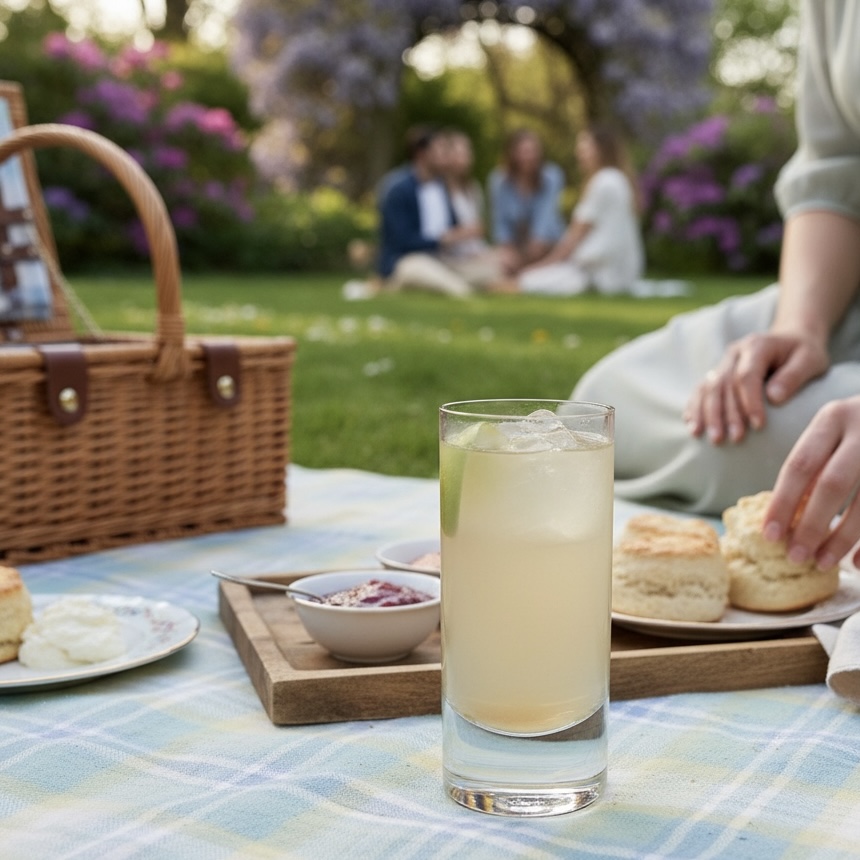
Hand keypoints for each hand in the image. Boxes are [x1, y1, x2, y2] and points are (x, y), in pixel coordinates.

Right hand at [683, 332, 829, 443]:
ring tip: (713, 439)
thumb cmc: (804, 353)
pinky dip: (695, 409)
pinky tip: (693, 426)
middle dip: (726, 414)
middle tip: (734, 439)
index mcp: (757, 346)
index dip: (749, 401)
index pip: (746, 375)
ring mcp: (723, 362)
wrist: (791, 339)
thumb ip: (794, 376)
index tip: (758, 425)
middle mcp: (735, 352)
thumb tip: (774, 398)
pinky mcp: (717, 372)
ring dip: (708, 415)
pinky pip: (701, 390)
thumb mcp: (811, 360)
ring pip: (708, 388)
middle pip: (723, 384)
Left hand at [764, 396, 859, 569]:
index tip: (769, 535)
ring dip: (842, 538)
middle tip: (795, 556)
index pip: (800, 465)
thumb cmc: (857, 427)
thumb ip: (812, 464)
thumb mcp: (831, 431)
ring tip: (822, 563)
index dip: (782, 503)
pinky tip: (857, 563)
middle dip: (811, 525)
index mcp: (833, 418)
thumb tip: (783, 516)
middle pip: (833, 484)